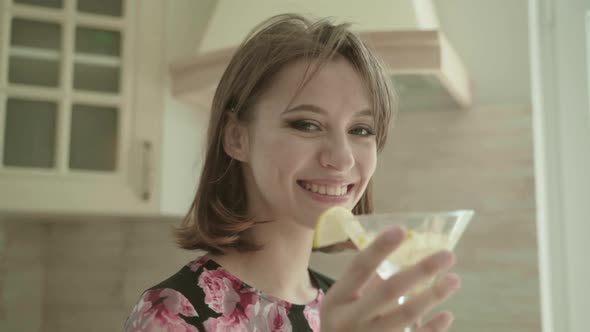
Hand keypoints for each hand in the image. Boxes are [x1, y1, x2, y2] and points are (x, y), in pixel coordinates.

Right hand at [320, 226, 460, 331]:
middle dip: (420, 271)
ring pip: (405, 316)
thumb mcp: (341, 304)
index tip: (401, 230)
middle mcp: (351, 320)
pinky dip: (432, 329)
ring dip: (433, 296)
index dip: (379, 248)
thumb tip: (401, 257)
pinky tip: (447, 314)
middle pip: (388, 291)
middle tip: (447, 255)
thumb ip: (365, 284)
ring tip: (454, 280)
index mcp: (337, 300)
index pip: (359, 268)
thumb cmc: (340, 325)